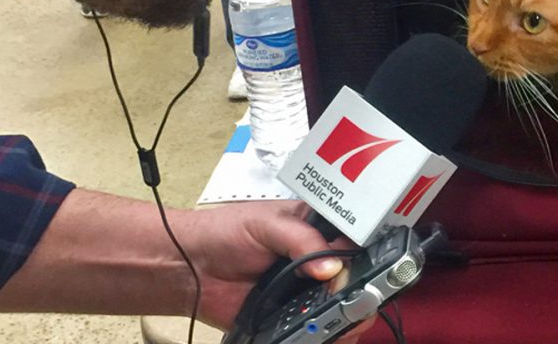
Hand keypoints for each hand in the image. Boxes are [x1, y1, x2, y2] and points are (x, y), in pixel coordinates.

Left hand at [176, 200, 356, 331]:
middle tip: (355, 299)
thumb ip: (301, 240)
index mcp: (316, 229)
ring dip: (346, 316)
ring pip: (341, 308)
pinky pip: (315, 329)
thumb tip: (331, 267)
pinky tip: (324, 334)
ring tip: (342, 320)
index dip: (364, 254)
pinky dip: (324, 335)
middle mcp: (316, 261)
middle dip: (360, 291)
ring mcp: (305, 292)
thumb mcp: (266, 224)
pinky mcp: (290, 318)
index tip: (367, 267)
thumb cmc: (224, 233)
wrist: (190, 269)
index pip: (354, 239)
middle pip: (355, 278)